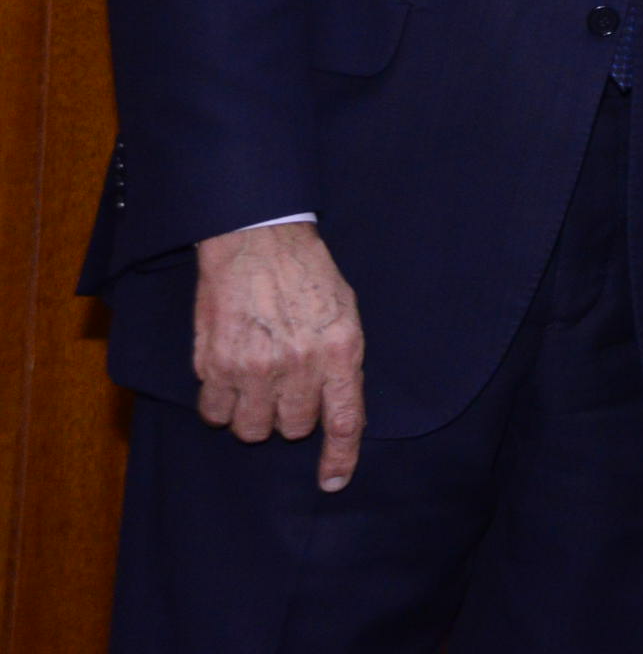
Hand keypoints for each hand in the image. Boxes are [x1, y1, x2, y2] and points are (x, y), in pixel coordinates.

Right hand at [193, 221, 366, 490]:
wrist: (258, 241)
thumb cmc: (308, 275)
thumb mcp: (346, 314)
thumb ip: (342, 362)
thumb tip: (335, 408)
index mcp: (340, 351)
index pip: (345, 421)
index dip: (340, 458)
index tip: (333, 482)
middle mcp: (299, 365)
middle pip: (292, 429)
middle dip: (290, 416)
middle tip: (285, 387)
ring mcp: (254, 367)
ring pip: (250, 429)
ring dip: (254, 414)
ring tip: (256, 383)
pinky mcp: (215, 364)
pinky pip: (215, 412)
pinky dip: (221, 404)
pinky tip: (228, 378)